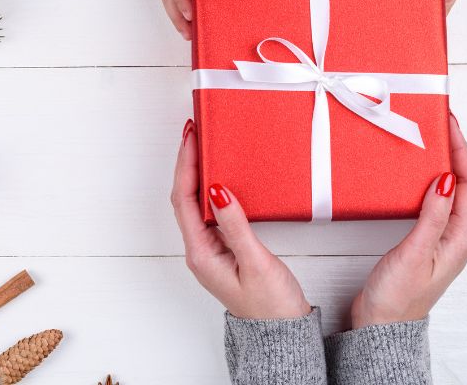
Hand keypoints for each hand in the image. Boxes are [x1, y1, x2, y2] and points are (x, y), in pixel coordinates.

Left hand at [172, 119, 309, 319]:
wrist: (281, 336)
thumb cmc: (271, 307)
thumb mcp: (256, 263)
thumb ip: (236, 226)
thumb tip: (217, 190)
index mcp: (201, 253)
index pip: (184, 199)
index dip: (186, 165)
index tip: (191, 137)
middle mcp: (199, 250)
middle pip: (184, 197)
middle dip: (187, 162)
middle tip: (194, 130)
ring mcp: (210, 250)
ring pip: (195, 203)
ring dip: (197, 173)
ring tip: (203, 144)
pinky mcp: (222, 250)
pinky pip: (209, 212)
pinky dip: (210, 188)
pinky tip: (219, 176)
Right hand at [350, 114, 466, 327]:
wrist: (381, 325)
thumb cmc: (397, 296)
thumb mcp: (415, 253)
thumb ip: (432, 216)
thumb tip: (444, 180)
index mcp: (461, 236)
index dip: (461, 150)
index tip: (449, 123)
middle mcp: (455, 234)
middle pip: (462, 182)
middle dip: (453, 149)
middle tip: (436, 122)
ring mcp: (440, 236)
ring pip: (446, 189)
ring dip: (439, 163)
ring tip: (425, 139)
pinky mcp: (423, 238)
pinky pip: (431, 200)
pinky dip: (424, 180)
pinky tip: (410, 173)